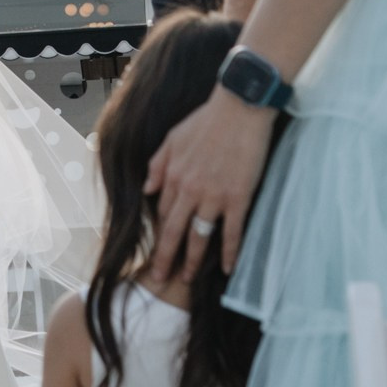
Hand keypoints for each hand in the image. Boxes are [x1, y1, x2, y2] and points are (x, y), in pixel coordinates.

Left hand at [144, 85, 278, 279]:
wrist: (240, 107)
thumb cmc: (207, 119)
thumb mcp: (173, 138)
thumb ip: (158, 165)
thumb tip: (147, 189)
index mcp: (173, 175)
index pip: (163, 212)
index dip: (158, 235)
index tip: (155, 251)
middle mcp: (190, 190)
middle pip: (173, 231)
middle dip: (165, 257)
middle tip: (158, 279)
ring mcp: (214, 196)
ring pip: (199, 236)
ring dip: (192, 261)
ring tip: (186, 278)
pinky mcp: (238, 197)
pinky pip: (232, 231)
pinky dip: (229, 252)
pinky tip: (228, 268)